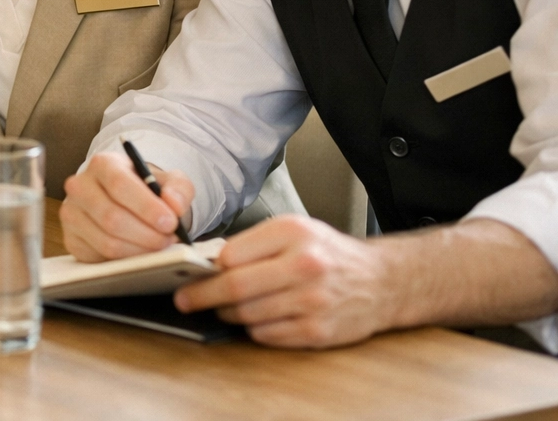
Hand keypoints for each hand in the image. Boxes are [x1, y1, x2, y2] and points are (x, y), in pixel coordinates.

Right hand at [60, 151, 193, 261]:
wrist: (124, 200)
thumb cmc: (145, 189)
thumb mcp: (168, 181)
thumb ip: (178, 189)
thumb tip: (174, 205)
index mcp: (102, 164)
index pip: (119, 184)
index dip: (146, 207)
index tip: (170, 223)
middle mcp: (80, 186)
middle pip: (111, 217)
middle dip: (146, 234)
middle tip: (168, 240)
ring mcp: (71, 213)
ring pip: (106, 241)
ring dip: (139, 250)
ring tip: (158, 246)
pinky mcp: (71, 238)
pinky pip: (99, 257)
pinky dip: (125, 260)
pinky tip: (140, 252)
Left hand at [174, 215, 390, 347]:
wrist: (381, 281)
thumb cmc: (328, 253)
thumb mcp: (294, 231)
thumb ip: (253, 244)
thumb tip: (207, 261)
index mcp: (293, 233)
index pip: (231, 254)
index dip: (204, 267)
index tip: (186, 273)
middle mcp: (305, 265)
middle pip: (235, 287)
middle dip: (202, 296)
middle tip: (184, 300)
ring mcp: (313, 301)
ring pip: (248, 314)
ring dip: (228, 314)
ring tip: (223, 307)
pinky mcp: (318, 331)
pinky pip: (268, 335)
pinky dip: (254, 329)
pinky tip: (257, 319)